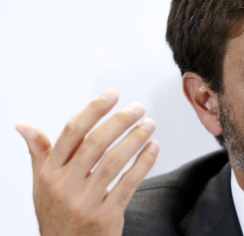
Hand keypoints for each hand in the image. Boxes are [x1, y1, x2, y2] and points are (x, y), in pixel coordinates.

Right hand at [15, 90, 158, 235]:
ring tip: (148, 124)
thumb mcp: (42, 183)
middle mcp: (65, 185)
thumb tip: (23, 125)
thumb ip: (39, 152)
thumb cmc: (56, 213)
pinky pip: (128, 184)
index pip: (72, 133)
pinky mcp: (106, 215)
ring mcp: (85, 201)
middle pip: (95, 143)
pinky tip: (152, 148)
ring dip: (135, 139)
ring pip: (113, 162)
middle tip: (137, 108)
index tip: (111, 95)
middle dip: (119, 121)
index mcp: (50, 173)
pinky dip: (143, 163)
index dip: (93, 110)